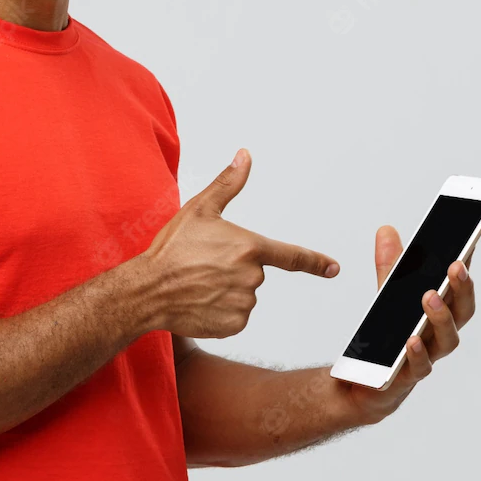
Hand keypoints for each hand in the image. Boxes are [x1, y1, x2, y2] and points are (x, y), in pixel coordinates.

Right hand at [141, 148, 338, 338]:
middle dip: (234, 268)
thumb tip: (245, 156)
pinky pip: (235, 316)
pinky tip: (199, 301)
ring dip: (226, 290)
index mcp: (248, 247)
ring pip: (244, 295)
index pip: (292, 256)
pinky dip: (220, 311)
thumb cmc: (171, 249)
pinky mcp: (233, 325)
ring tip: (198, 283)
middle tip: (203, 265)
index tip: (334, 268)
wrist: (147, 290)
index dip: (316, 262)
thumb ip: (228, 183)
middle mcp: (251, 277)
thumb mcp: (199, 209)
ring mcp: (243, 303)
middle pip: (254, 273)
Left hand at [334, 226, 477, 424]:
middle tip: (455, 266)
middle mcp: (440, 334)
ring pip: (447, 340)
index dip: (466, 266)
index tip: (469, 241)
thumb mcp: (386, 295)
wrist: (366, 381)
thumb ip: (389, 265)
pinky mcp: (408, 376)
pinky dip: (417, 353)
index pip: (459, 287)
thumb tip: (386, 230)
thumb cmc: (388, 337)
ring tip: (429, 297)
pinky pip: (419, 366)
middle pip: (462, 312)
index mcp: (440, 312)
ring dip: (441, 317)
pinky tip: (411, 339)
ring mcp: (428, 356)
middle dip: (462, 288)